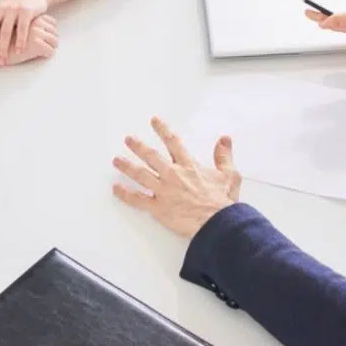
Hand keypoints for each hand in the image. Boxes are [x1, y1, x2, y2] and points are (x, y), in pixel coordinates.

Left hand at [112, 117, 241, 237]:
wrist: (217, 224)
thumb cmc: (222, 202)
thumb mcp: (229, 175)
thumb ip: (224, 156)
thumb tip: (225, 139)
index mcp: (188, 165)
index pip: (172, 142)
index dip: (162, 129)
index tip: (154, 121)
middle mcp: (173, 174)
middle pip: (151, 156)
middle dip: (138, 146)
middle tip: (128, 139)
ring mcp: (163, 191)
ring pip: (140, 174)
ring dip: (126, 166)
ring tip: (116, 160)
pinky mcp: (158, 208)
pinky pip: (137, 199)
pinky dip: (125, 194)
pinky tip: (116, 188)